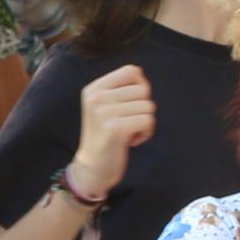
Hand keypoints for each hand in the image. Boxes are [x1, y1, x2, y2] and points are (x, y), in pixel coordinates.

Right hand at [71, 65, 156, 193]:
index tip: (132, 104)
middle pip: (143, 90)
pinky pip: (148, 121)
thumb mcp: (104, 107)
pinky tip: (131, 141)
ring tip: (128, 133)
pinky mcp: (115, 128)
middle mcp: (97, 97)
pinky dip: (146, 133)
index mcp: (94, 88)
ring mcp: (105, 112)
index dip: (141, 86)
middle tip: (127, 123)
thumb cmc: (104, 136)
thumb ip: (120, 90)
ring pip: (148, 106)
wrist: (91, 169)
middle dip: (142, 108)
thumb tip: (142, 77)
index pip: (132, 71)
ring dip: (144, 123)